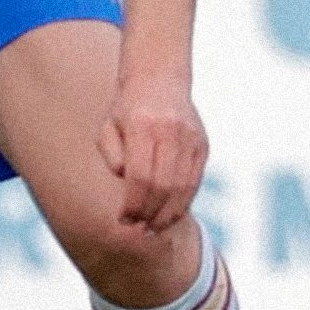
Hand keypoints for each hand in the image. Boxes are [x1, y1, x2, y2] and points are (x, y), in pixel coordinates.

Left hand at [98, 73, 208, 232]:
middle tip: (139, 229)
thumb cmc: (126, 109)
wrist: (159, 79)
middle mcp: (170, 131)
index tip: (124, 219)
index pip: (140, 176)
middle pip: (164, 185)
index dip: (133, 203)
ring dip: (169, 213)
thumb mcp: (107, 127)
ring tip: (154, 228)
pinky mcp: (202, 145)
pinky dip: (183, 202)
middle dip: (150, 213)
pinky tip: (169, 214)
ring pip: (183, 187)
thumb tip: (127, 184)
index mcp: (142, 125)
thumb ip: (112, 156)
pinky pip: (194, 181)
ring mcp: (190, 138)